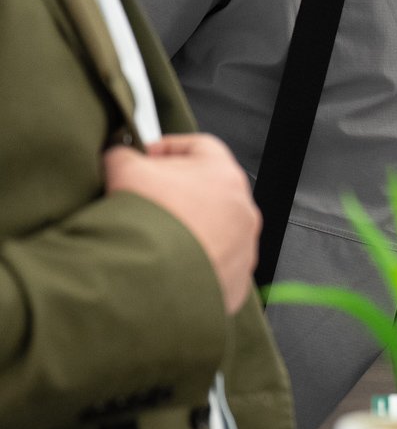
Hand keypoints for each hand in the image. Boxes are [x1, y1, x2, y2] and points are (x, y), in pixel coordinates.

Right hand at [105, 134, 258, 312]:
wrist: (152, 281)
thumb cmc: (147, 223)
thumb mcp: (123, 169)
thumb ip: (124, 155)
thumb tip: (121, 157)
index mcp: (224, 175)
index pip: (200, 147)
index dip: (168, 148)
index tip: (146, 157)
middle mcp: (242, 210)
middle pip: (207, 190)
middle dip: (175, 191)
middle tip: (145, 198)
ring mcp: (243, 247)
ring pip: (212, 229)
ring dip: (185, 228)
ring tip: (152, 235)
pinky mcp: (234, 280)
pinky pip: (212, 263)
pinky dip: (191, 261)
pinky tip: (164, 261)